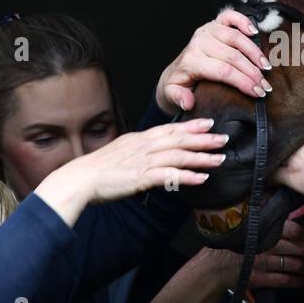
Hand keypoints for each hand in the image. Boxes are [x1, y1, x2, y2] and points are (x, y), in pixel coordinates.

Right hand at [35, 118, 226, 226]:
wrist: (79, 179)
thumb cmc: (97, 170)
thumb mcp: (120, 153)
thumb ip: (138, 152)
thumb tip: (153, 155)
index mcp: (138, 139)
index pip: (169, 129)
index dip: (190, 126)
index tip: (208, 123)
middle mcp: (143, 146)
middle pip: (179, 140)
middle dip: (204, 139)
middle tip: (224, 137)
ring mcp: (143, 161)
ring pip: (179, 156)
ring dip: (201, 157)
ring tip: (220, 159)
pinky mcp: (141, 177)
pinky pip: (170, 176)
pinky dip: (187, 177)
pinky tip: (202, 179)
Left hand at [157, 8, 272, 114]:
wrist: (175, 70)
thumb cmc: (180, 83)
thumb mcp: (173, 94)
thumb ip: (178, 98)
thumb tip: (188, 102)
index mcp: (191, 61)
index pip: (223, 71)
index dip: (243, 82)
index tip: (257, 92)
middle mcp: (199, 43)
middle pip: (233, 57)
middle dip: (253, 72)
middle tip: (265, 86)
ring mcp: (206, 31)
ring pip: (236, 38)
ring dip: (254, 53)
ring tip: (266, 67)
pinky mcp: (213, 24)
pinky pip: (228, 17)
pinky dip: (243, 21)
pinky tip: (255, 31)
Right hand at [203, 211, 303, 291]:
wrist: (213, 267)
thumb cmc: (229, 241)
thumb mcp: (245, 220)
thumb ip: (262, 209)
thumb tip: (280, 198)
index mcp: (264, 229)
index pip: (295, 230)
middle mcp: (267, 246)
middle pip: (299, 248)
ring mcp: (265, 263)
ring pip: (295, 264)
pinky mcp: (262, 279)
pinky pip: (285, 280)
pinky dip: (296, 280)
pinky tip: (302, 279)